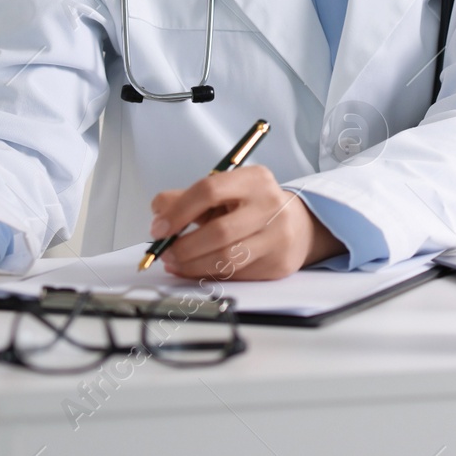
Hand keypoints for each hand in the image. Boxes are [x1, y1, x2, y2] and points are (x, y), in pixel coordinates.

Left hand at [149, 165, 342, 280]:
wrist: (297, 225)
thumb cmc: (251, 207)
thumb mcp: (224, 192)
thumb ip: (188, 198)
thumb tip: (158, 213)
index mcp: (255, 179)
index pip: (210, 190)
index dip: (179, 211)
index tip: (159, 228)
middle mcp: (271, 205)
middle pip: (219, 231)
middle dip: (184, 246)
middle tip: (165, 252)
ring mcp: (278, 237)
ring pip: (226, 258)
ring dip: (192, 265)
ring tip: (176, 262)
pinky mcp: (278, 264)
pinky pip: (235, 275)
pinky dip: (207, 275)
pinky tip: (194, 270)